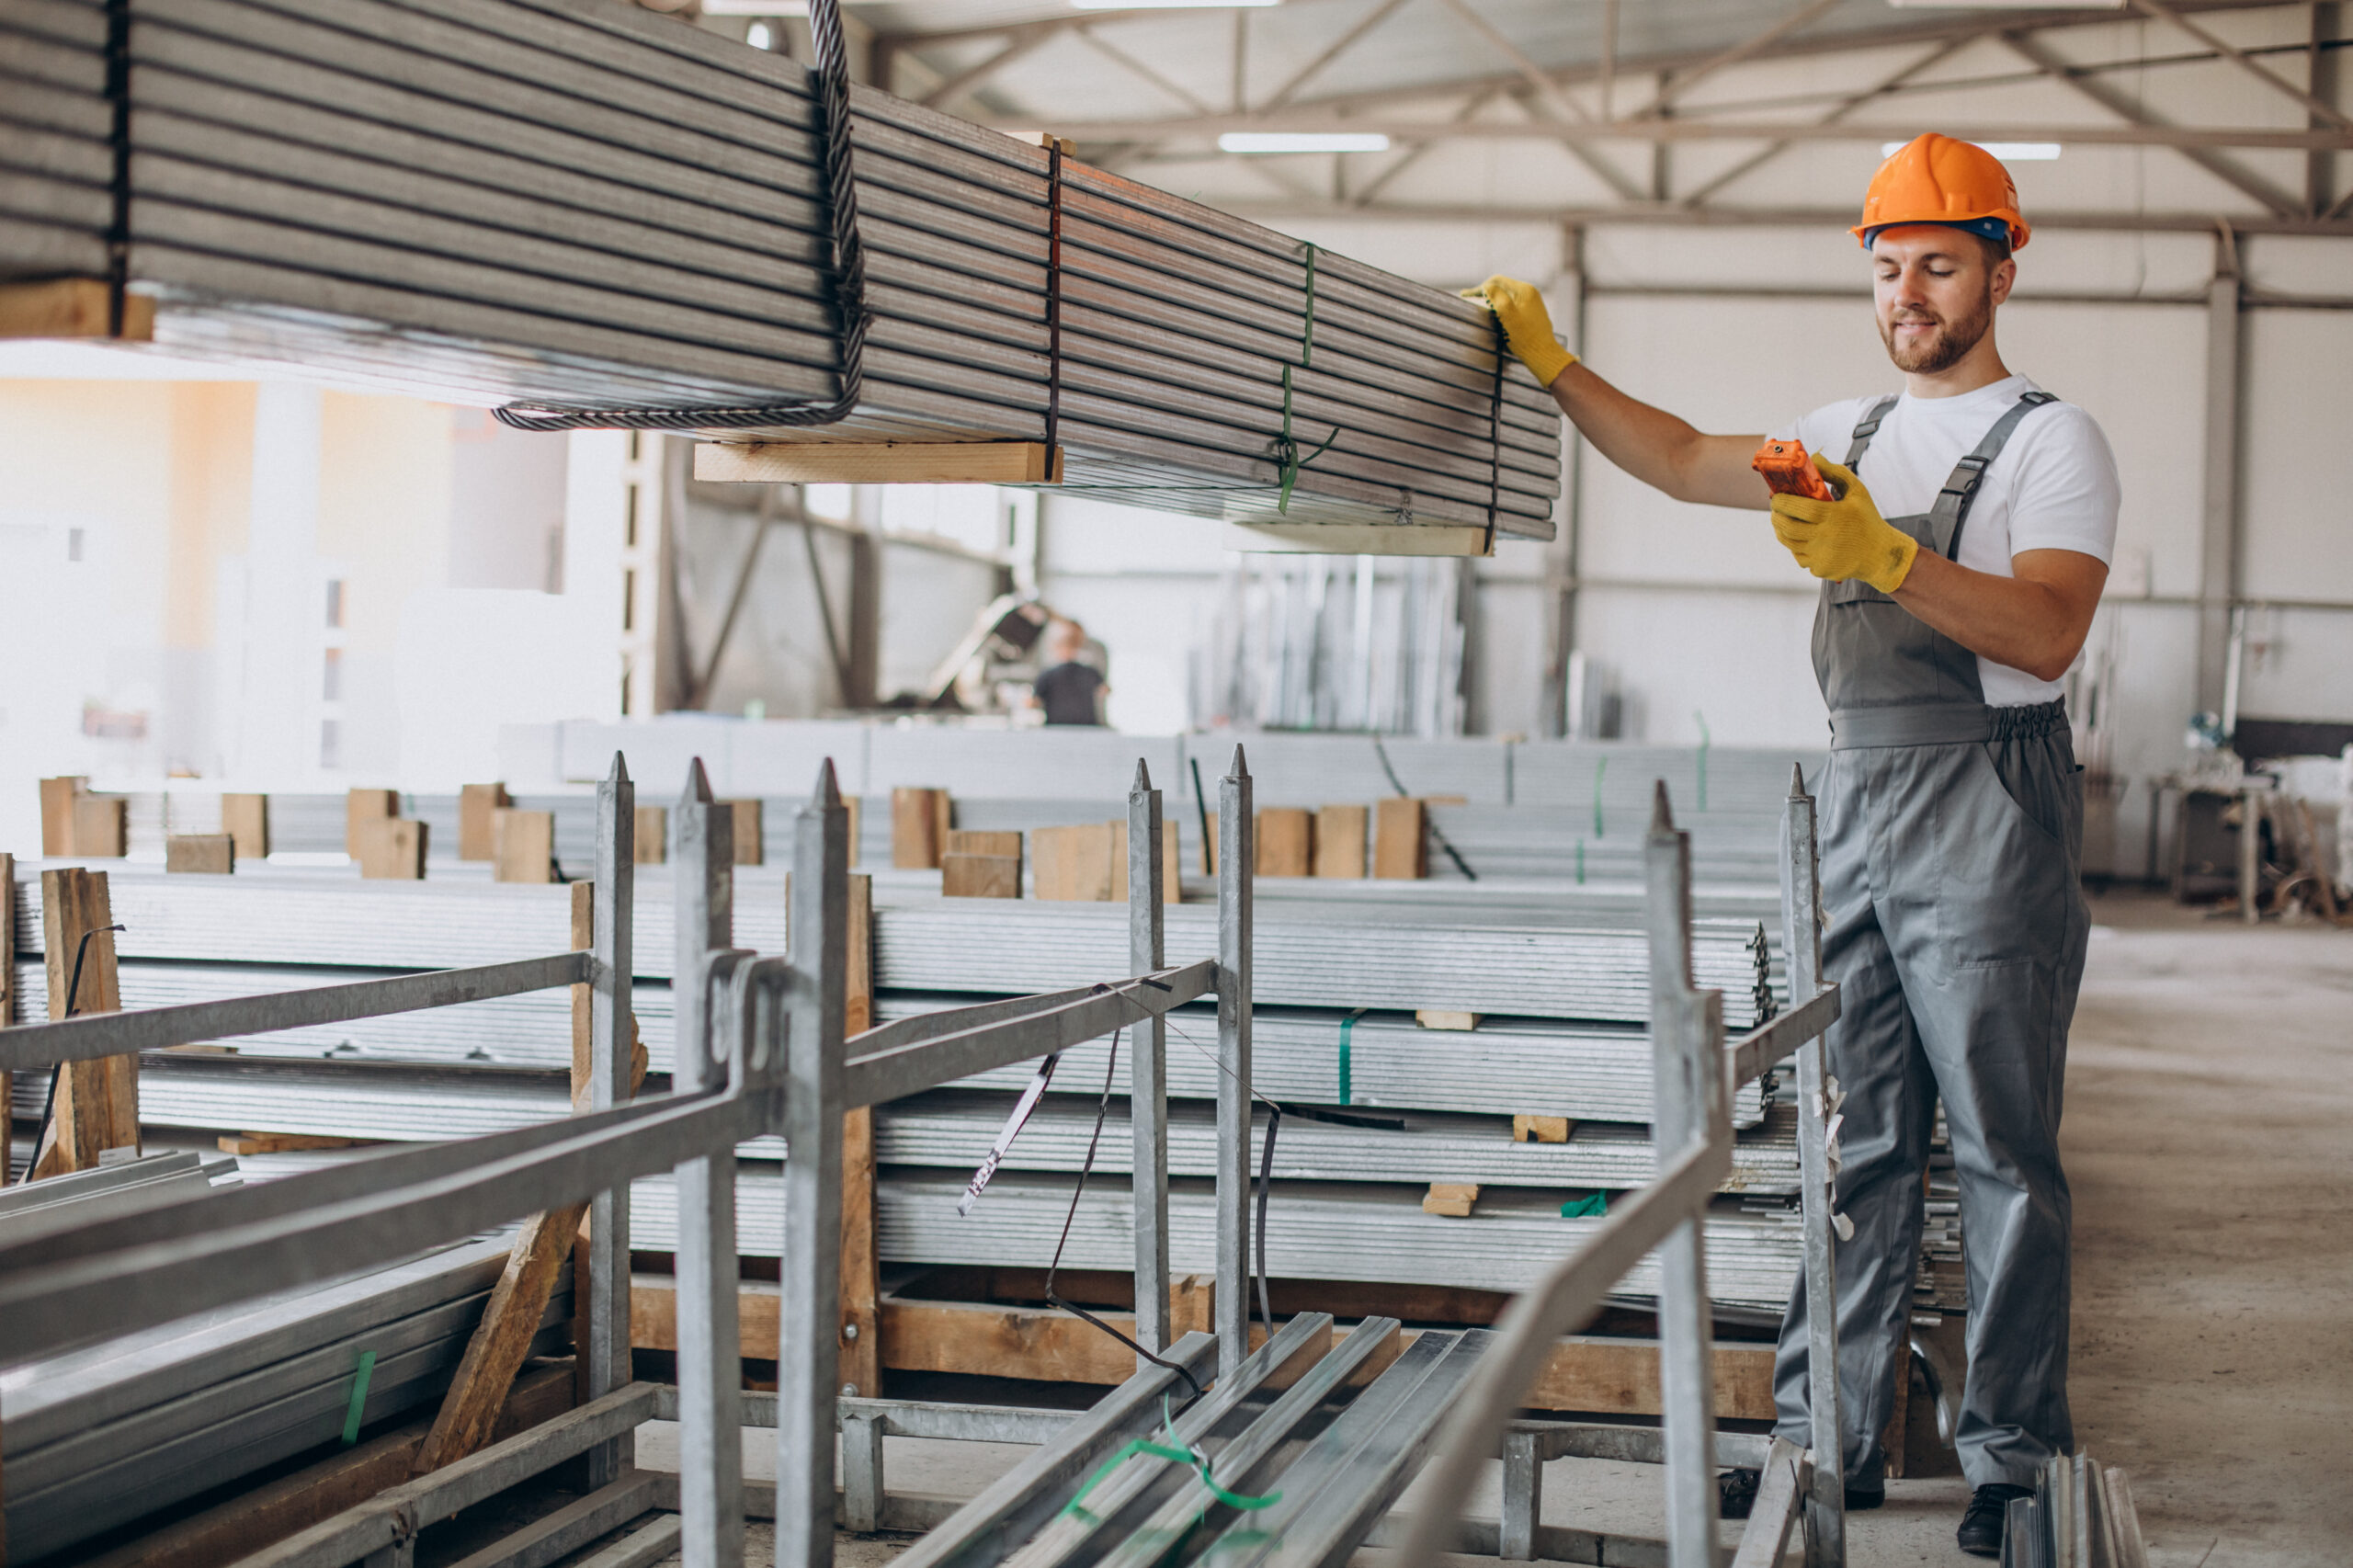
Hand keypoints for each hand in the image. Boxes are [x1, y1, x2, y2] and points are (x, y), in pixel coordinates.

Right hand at [1460, 275, 1577, 387]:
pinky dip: (1501, 306)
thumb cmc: (1525, 336)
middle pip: (1503, 287)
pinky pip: (1513, 304)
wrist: (1543, 353)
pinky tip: (1494, 312)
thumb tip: (1486, 286)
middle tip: (1468, 297)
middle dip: (1485, 292)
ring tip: (1479, 303)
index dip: (1479, 287)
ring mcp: (1533, 302)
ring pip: (1507, 296)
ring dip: (1493, 299)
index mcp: (1524, 290)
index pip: (1497, 281)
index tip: (1465, 295)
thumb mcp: (1507, 314)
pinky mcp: (1532, 312)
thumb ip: (1496, 296)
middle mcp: (1530, 292)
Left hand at [1770, 455, 1918, 593]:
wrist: (1880, 554)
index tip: (1776, 497)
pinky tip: (1803, 538)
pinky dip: (1797, 546)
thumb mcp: (1857, 491)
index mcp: (1833, 515)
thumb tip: (1814, 457)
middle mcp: (1825, 537)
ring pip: (1788, 542)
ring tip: (1783, 520)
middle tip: (1776, 509)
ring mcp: (1821, 555)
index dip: (1781, 502)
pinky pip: (1799, 556)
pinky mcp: (1820, 569)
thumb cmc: (1867, 519)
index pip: (1797, 507)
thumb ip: (1835, 472)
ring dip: (1781, 530)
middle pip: (1786, 526)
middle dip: (1776, 516)